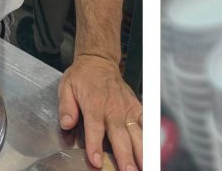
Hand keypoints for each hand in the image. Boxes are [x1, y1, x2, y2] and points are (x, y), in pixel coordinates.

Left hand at [58, 55, 141, 170]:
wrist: (98, 61)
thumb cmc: (82, 77)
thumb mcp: (66, 88)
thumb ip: (66, 107)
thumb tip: (67, 123)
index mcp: (94, 105)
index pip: (95, 129)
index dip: (95, 146)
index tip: (96, 161)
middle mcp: (113, 108)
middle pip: (120, 136)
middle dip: (125, 155)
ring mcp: (127, 108)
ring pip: (136, 132)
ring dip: (141, 151)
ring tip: (145, 165)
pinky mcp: (136, 106)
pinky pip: (146, 122)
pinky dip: (151, 135)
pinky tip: (155, 149)